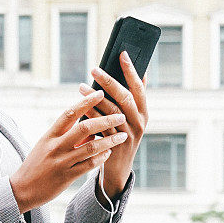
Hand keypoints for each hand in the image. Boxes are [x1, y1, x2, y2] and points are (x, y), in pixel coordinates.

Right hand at [9, 90, 128, 212]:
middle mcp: (55, 146)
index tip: (100, 93)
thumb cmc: (36, 164)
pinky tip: (109, 152)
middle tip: (120, 115)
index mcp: (49, 135)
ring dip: (109, 140)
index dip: (86, 102)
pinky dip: (101, 157)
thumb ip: (66, 135)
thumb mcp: (46, 145)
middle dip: (105, 120)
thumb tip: (90, 126)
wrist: (22, 189)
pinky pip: (89, 165)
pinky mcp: (66, 177)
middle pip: (84, 128)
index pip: (69, 113)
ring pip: (91, 147)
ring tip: (122, 135)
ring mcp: (61, 162)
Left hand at [78, 51, 148, 198]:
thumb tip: (140, 71)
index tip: (122, 53)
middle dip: (108, 81)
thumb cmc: (121, 136)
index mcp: (143, 112)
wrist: (118, 169)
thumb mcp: (132, 117)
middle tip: (94, 69)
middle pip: (125, 97)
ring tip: (80, 87)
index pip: (139, 87)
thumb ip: (134, 97)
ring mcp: (128, 135)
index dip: (131, 70)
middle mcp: (139, 122)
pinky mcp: (115, 146)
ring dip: (95, 98)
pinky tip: (81, 108)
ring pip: (112, 112)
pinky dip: (91, 116)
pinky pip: (102, 128)